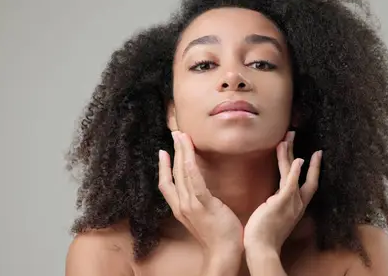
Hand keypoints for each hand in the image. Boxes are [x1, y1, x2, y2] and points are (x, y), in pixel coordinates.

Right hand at [158, 131, 242, 268]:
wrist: (223, 253)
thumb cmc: (218, 236)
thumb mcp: (203, 218)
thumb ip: (198, 204)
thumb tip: (200, 192)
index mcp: (180, 209)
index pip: (166, 184)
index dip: (163, 167)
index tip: (163, 152)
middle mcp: (181, 206)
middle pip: (174, 174)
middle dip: (174, 152)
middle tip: (176, 134)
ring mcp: (191, 206)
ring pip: (182, 174)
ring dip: (182, 152)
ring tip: (182, 137)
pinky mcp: (204, 205)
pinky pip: (195, 183)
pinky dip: (190, 167)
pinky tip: (189, 155)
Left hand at [243, 131, 321, 253]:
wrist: (263, 248)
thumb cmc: (265, 236)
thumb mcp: (275, 218)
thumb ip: (276, 206)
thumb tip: (272, 200)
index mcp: (296, 207)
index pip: (308, 184)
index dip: (313, 168)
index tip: (314, 154)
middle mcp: (298, 204)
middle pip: (304, 174)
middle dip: (299, 152)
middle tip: (293, 134)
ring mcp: (291, 202)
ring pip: (292, 173)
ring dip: (290, 153)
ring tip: (286, 137)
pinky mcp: (282, 202)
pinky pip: (291, 183)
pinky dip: (295, 170)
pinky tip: (297, 158)